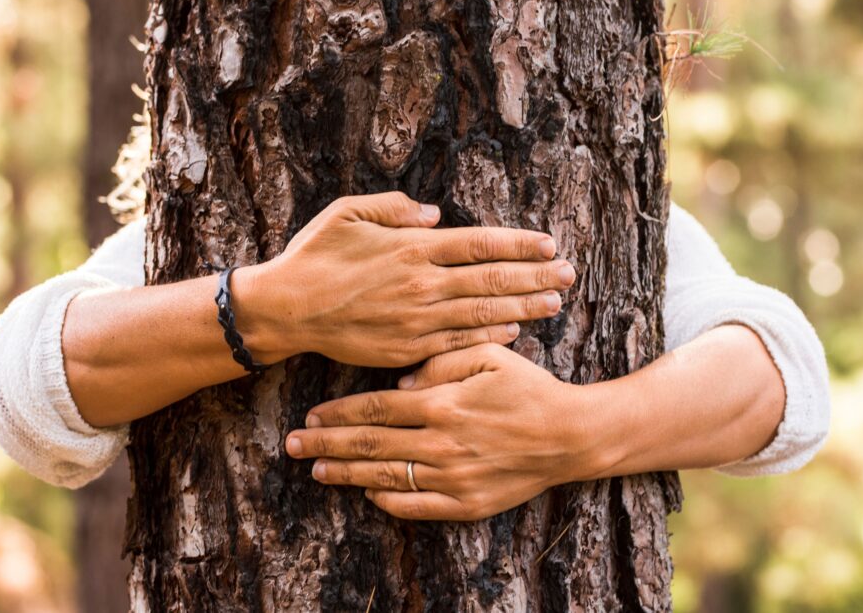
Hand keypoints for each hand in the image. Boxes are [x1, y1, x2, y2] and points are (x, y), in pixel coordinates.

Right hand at [237, 192, 574, 366]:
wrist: (286, 309)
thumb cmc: (315, 256)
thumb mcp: (348, 213)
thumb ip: (394, 207)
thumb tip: (436, 214)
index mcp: (412, 247)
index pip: (480, 244)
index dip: (519, 244)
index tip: (549, 244)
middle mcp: (423, 283)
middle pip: (493, 280)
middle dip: (536, 276)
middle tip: (570, 274)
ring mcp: (417, 319)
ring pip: (483, 313)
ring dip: (523, 307)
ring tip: (555, 302)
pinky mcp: (407, 349)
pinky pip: (458, 343)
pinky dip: (489, 338)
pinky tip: (515, 333)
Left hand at [284, 343, 615, 520]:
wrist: (570, 435)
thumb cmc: (528, 388)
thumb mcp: (487, 355)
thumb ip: (440, 361)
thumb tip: (400, 381)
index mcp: (442, 403)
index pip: (375, 410)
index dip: (338, 414)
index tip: (311, 415)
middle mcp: (440, 443)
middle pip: (369, 446)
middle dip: (325, 444)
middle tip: (292, 444)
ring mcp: (452, 478)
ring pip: (385, 477)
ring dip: (346, 474)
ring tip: (316, 469)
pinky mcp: (467, 504)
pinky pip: (416, 507)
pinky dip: (388, 500)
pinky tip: (367, 493)